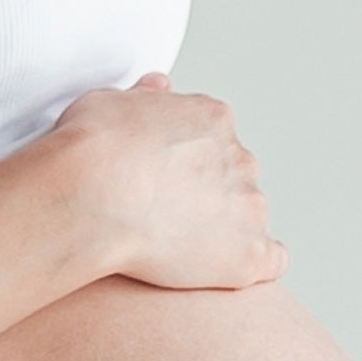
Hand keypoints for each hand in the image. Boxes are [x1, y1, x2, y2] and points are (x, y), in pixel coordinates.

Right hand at [54, 73, 285, 291]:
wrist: (92, 196)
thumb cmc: (92, 150)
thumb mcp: (110, 102)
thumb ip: (143, 99)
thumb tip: (158, 89)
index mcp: (212, 120)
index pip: (216, 140)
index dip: (189, 165)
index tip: (165, 181)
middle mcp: (239, 158)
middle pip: (235, 180)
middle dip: (208, 198)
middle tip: (168, 218)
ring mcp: (248, 205)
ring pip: (249, 219)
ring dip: (224, 233)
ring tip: (179, 249)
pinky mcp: (247, 252)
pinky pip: (270, 261)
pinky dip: (254, 266)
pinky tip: (227, 271)